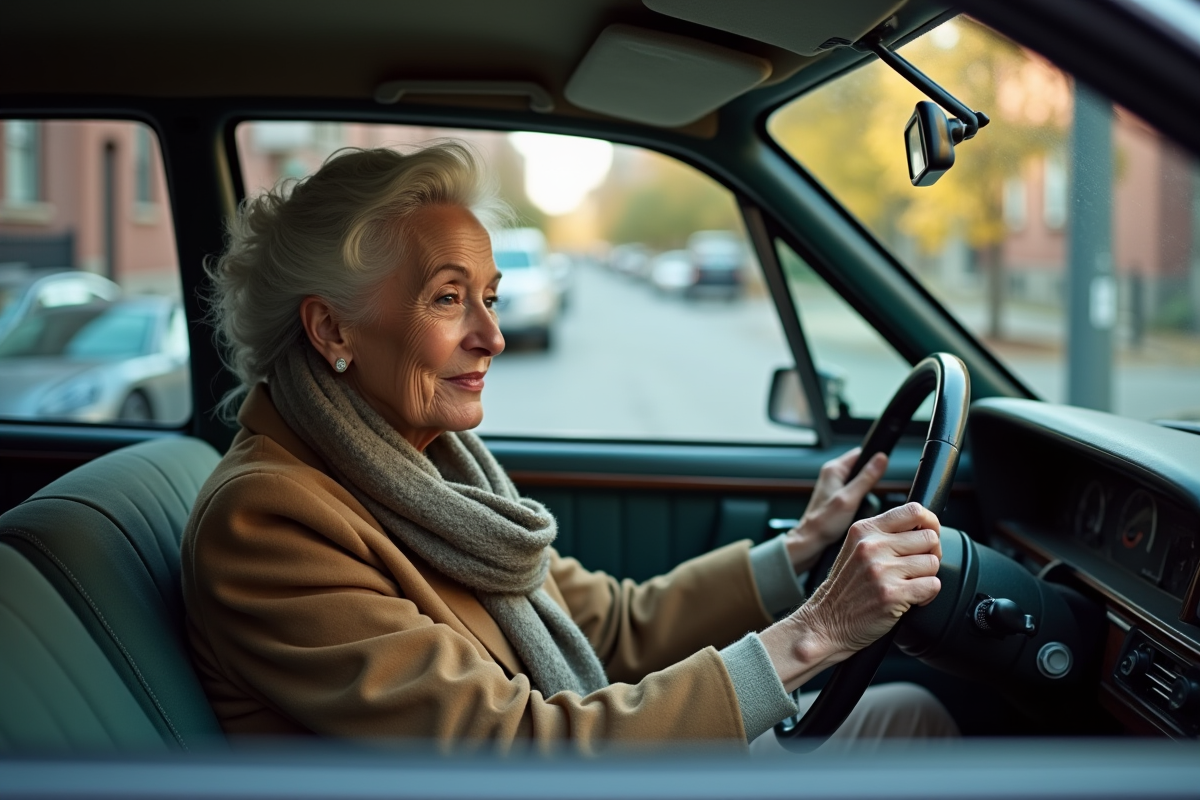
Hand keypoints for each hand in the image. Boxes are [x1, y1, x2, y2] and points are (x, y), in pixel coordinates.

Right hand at [760, 502, 942, 691]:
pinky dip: (927, 596)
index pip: (913, 511)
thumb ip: (884, 535)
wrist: (826, 623)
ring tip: (908, 585)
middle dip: (930, 554)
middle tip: (916, 568)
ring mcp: (881, 570)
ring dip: (927, 577)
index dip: (930, 523)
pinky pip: (932, 586)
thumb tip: (924, 527)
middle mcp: (872, 546)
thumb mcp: (856, 549)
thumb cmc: (845, 589)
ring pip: (933, 563)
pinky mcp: (892, 594)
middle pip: (929, 538)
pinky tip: (910, 599)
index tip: (930, 534)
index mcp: (865, 530)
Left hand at [784, 448, 887, 573]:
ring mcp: (835, 487)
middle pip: (862, 469)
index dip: (874, 461)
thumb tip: (881, 459)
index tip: (884, 472)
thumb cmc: (823, 523)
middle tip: (870, 497)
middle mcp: (833, 475)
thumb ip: (866, 478)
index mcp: (833, 469)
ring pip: (861, 484)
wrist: (810, 542)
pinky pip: (856, 495)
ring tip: (862, 507)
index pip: (860, 454)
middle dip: (872, 482)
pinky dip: (861, 503)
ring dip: (867, 495)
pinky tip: (858, 513)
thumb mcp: (849, 499)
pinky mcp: (838, 499)